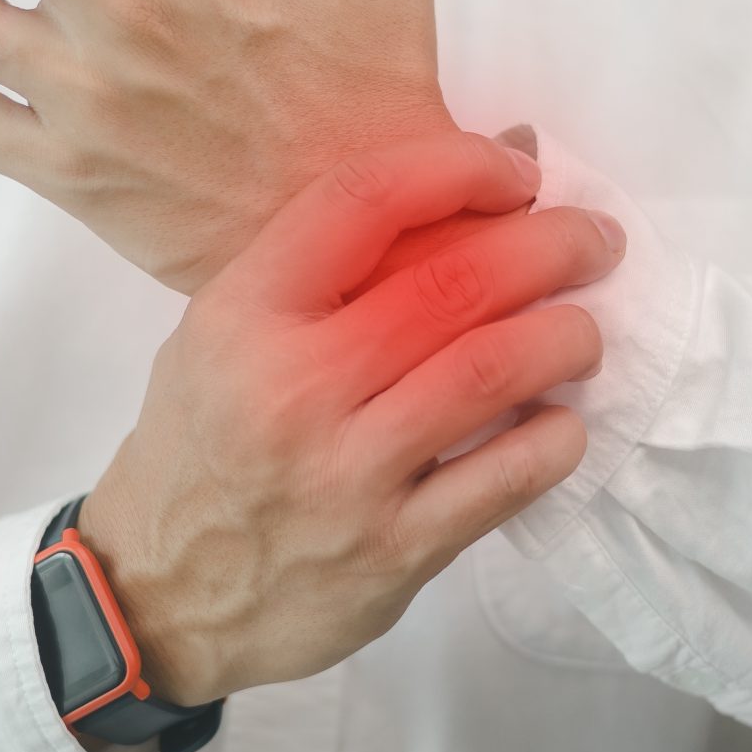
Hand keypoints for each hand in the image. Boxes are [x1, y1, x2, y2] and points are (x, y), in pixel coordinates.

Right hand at [74, 133, 624, 705]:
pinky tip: (562, 421)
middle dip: (549, 246)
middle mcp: (293, 387)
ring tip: (583, 332)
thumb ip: (335, 265)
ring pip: (492, 370)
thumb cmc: (206, 444)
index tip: (517, 172)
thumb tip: (496, 160)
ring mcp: (346, 474)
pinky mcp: (393, 550)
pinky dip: (556, 436)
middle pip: (455, 283)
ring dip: (565, 337)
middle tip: (592, 243)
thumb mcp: (226, 334)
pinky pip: (506, 476)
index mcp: (244, 314)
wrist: (158, 592)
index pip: (367, 199)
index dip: (463, 167)